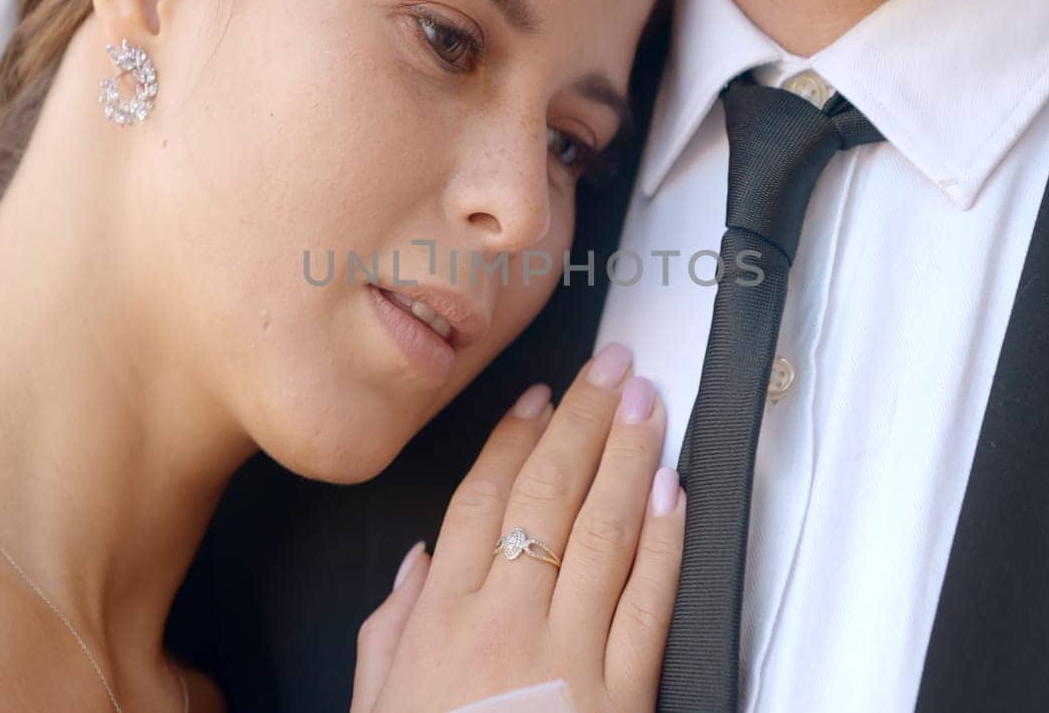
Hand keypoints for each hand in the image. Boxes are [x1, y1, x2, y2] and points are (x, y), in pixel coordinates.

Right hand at [351, 343, 685, 712]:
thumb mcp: (375, 704)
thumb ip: (391, 627)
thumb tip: (418, 560)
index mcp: (441, 620)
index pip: (482, 498)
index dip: (516, 439)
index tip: (539, 397)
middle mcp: (505, 621)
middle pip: (549, 494)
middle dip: (584, 421)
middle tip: (610, 368)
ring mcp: (567, 653)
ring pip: (604, 529)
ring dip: (630, 456)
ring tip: (648, 402)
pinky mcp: (622, 691)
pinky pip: (649, 601)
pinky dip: (663, 540)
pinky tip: (673, 493)